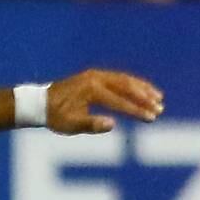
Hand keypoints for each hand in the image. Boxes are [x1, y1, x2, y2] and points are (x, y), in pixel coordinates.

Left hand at [47, 70, 163, 133]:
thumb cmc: (55, 117)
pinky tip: (143, 91)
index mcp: (91, 89)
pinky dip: (132, 85)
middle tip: (160, 107)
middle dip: (144, 97)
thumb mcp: (71, 125)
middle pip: (126, 86)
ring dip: (142, 89)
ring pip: (125, 79)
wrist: (40, 103)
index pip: (119, 101)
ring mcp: (95, 75)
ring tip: (158, 98)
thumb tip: (112, 124)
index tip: (151, 118)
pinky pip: (118, 78)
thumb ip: (91, 124)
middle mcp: (95, 78)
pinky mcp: (95, 76)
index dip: (137, 110)